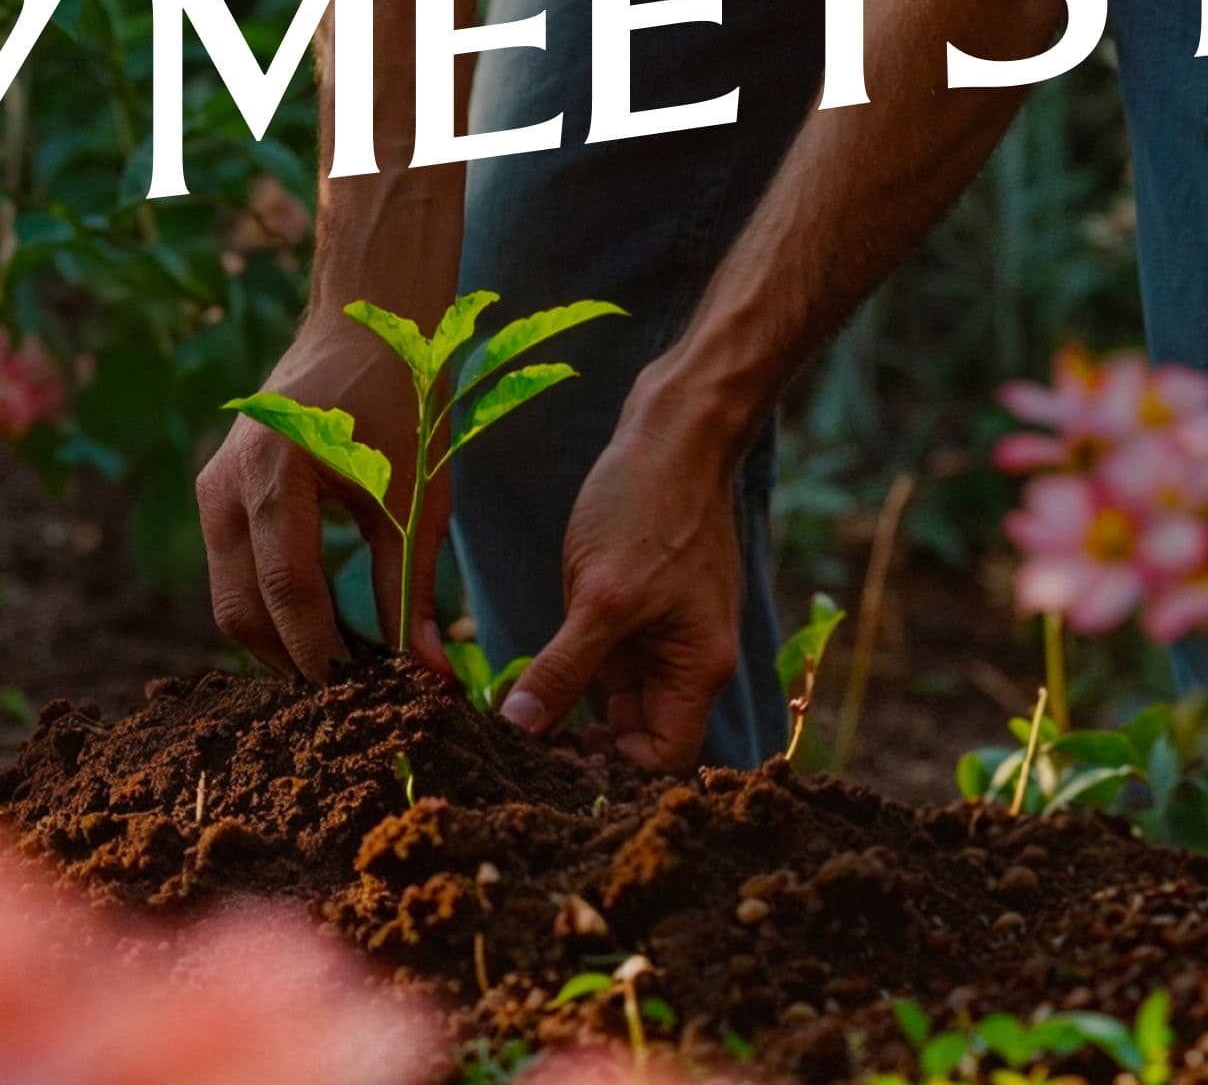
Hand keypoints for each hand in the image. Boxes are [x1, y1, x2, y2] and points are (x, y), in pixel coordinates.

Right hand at [195, 311, 446, 680]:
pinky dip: (271, 610)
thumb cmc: (401, 397)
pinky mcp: (216, 495)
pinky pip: (234, 574)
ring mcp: (211, 488)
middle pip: (242, 610)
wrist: (365, 321)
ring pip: (231, 600)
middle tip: (355, 698)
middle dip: (294, 662)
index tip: (365, 699)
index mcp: (275, 470)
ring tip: (346, 669)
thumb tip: (427, 675)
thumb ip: (411, 586)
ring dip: (280, 642)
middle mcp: (226, 482)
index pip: (287, 590)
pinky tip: (323, 631)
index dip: (323, 655)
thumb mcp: (416, 494)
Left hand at [499, 405, 746, 770]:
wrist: (673, 432)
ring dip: (567, 712)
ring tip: (509, 719)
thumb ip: (563, 670)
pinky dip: (566, 673)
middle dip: (581, 749)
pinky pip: (601, 662)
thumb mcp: (600, 597)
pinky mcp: (634, 611)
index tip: (548, 767)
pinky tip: (523, 676)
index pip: (661, 761)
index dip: (611, 774)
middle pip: (636, 738)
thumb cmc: (650, 506)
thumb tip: (519, 731)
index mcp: (698, 670)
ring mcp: (660, 636)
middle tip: (516, 751)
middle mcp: (686, 662)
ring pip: (612, 703)